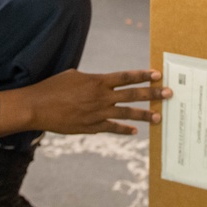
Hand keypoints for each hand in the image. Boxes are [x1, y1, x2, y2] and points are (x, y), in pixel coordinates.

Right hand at [0, 69, 172, 136]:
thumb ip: (92, 80)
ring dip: (145, 115)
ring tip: (159, 116)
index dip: (143, 76)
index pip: (126, 77)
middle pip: (133, 94)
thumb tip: (102, 82)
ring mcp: (97, 113)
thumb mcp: (74, 76)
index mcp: (97, 81)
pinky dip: (124, 129)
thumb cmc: (53, 87)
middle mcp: (101, 97)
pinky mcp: (91, 127)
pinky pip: (112, 128)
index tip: (157, 74)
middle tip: (169, 93)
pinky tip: (134, 131)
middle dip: (153, 94)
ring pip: (127, 114)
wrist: (37, 107)